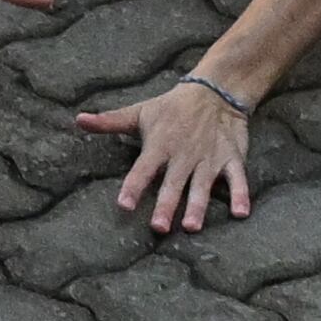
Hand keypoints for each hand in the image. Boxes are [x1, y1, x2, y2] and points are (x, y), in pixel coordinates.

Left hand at [79, 78, 254, 234]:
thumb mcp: (139, 112)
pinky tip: (242, 213)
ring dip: (198, 205)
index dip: (133, 186)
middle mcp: (183, 155)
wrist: (214, 92)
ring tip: (192, 226)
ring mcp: (208, 158)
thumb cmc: (171, 107)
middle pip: (173, 183)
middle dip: (167, 205)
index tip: (124, 204)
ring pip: (202, 185)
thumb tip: (78, 120)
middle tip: (159, 227)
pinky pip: (238, 179)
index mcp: (160, 145)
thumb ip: (110, 122)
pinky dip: (241, 194)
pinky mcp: (231, 158)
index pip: (143, 169)